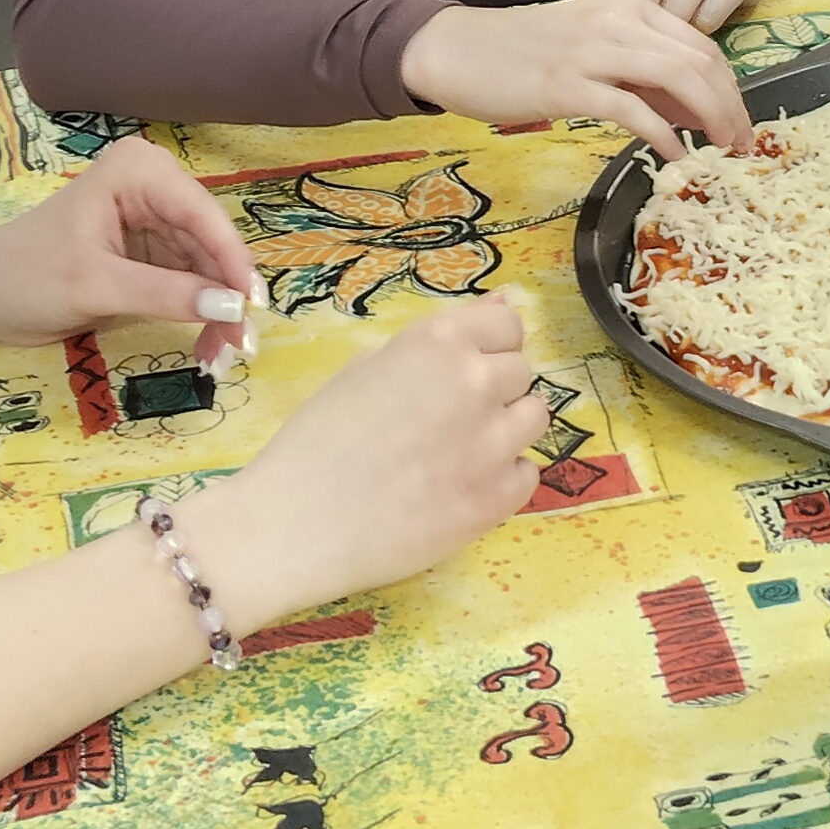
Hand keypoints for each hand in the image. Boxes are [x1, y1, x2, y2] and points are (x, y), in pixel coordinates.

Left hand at [0, 136, 258, 353]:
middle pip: (210, 241)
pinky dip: (199, 312)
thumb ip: (165, 294)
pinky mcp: (151, 250)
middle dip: (226, 294)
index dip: (232, 262)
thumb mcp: (96, 287)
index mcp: (138, 172)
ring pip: (207, 266)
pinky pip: (190, 280)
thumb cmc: (24, 277)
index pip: (201, 214)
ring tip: (221, 354)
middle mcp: (153, 185)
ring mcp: (154, 218)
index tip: (251, 308)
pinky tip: (207, 343)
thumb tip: (231, 309)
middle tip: (239, 346)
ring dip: (217, 310)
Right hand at [223, 294, 550, 605]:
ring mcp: (492, 444)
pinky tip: (457, 487)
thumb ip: (437, 341)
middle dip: (493, 389)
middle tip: (445, 420)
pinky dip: (502, 479)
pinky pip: (527, 472)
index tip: (460, 369)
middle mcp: (475, 383)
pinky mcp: (497, 499)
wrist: (294, 525)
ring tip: (455, 453)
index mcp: (438, 342)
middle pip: (521, 371)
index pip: (507, 325)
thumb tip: (503, 304)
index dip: (485, 347)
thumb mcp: (365, 367)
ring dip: (505, 429)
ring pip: (534, 418)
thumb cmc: (316, 439)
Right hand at [402, 0, 755, 154]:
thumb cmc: (524, 53)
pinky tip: (674, 156)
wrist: (457, 49)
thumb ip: (641, 72)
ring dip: (710, 118)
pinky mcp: (567, 84)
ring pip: (677, 77)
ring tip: (722, 150)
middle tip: (745, 145)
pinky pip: (632, 109)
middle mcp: (617, 20)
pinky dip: (663, 134)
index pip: (701, 43)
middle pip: (700, 60)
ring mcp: (592, 50)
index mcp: (628, 5)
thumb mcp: (592, 49)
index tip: (741, 122)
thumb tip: (693, 111)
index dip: (731, 86)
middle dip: (732, 106)